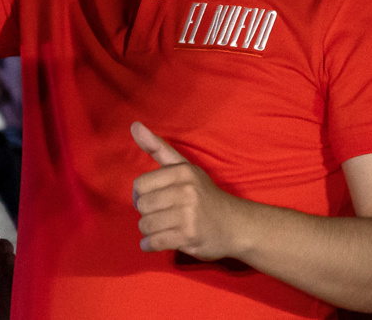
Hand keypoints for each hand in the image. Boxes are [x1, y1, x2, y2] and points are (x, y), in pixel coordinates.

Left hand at [131, 121, 246, 260]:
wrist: (237, 225)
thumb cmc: (205, 196)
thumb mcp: (185, 167)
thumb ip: (158, 148)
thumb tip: (134, 125)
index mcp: (182, 172)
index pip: (140, 185)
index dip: (142, 195)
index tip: (155, 200)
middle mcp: (185, 190)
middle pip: (141, 206)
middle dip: (148, 214)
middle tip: (163, 215)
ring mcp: (188, 214)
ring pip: (146, 225)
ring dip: (150, 231)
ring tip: (164, 228)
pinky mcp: (188, 236)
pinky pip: (154, 242)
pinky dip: (150, 245)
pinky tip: (158, 242)